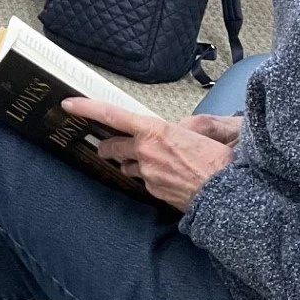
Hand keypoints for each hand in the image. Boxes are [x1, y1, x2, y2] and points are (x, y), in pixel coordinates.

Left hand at [62, 98, 234, 211]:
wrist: (230, 195)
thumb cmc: (220, 161)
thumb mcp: (202, 133)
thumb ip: (181, 129)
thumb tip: (177, 129)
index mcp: (155, 131)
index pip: (112, 115)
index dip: (87, 108)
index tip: (69, 104)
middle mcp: (145, 151)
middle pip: (111, 146)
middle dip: (107, 145)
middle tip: (105, 144)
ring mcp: (147, 173)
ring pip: (127, 166)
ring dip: (131, 163)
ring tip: (149, 161)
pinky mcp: (154, 191)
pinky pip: (144, 182)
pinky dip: (150, 178)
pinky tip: (167, 177)